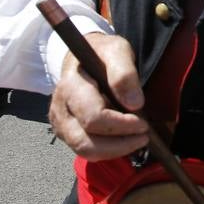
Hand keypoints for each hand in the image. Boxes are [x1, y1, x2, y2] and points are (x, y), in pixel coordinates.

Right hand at [49, 32, 148, 159]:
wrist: (83, 57)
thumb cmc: (101, 54)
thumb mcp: (117, 51)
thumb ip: (124, 74)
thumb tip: (134, 104)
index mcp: (70, 86)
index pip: (93, 118)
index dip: (121, 125)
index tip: (143, 123)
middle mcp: (60, 109)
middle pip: (85, 143)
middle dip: (119, 145)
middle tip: (143, 136)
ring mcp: (60, 123)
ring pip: (84, 152)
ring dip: (115, 150)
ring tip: (136, 138)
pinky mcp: (66, 133)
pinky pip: (86, 151)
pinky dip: (108, 150)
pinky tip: (123, 137)